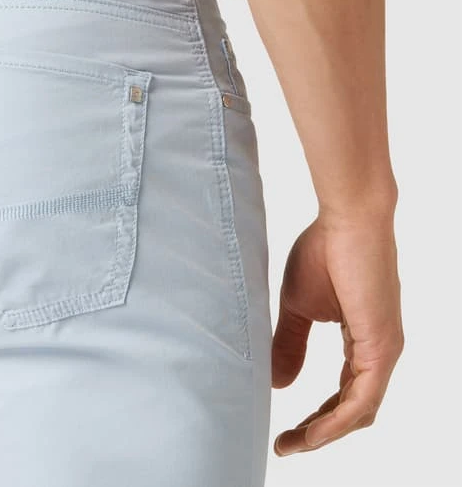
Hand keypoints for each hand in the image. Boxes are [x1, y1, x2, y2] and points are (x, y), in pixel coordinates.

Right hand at [271, 206, 403, 454]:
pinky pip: (361, 399)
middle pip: (353, 411)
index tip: (284, 433)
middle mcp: (380, 352)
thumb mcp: (298, 306)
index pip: (344, 395)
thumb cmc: (325, 250)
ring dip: (325, 433)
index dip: (316, 418)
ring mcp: (385, 350)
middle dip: (318, 433)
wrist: (347, 219)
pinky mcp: (382, 346)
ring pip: (358, 411)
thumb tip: (278, 384)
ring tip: (292, 444)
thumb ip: (290, 344)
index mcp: (364, 342)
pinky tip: (312, 432)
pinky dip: (336, 421)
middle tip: (285, 445)